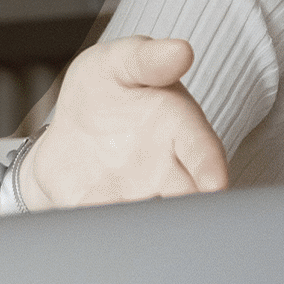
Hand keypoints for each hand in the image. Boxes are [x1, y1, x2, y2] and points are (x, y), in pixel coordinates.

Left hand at [11, 37, 227, 210]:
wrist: (70, 135)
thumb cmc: (106, 92)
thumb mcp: (118, 63)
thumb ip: (147, 58)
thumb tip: (180, 50)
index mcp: (178, 130)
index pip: (204, 151)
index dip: (210, 169)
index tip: (213, 185)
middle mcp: (167, 173)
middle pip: (189, 201)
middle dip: (188, 214)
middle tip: (173, 214)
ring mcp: (137, 199)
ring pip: (152, 223)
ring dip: (147, 230)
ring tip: (131, 225)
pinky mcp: (103, 216)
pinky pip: (105, 230)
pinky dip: (102, 233)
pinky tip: (92, 230)